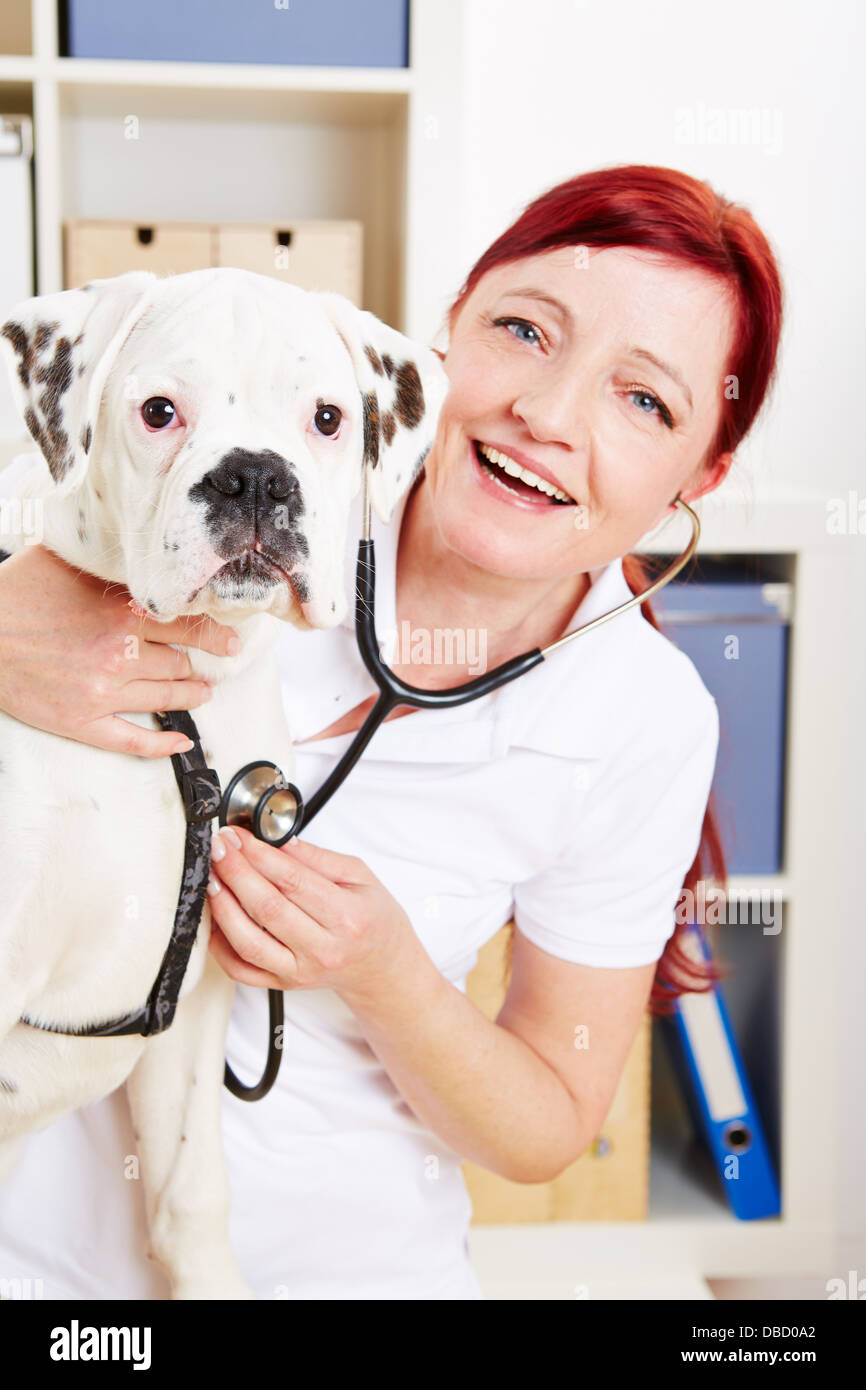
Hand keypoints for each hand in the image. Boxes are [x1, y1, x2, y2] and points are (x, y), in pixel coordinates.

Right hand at [0, 544, 238, 756]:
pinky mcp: (81, 722)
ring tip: (202, 692)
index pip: (189, 625)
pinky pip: (132, 741)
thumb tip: (135, 543)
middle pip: (181, 663)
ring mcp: (102, 692)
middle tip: (216, 664)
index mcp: (122, 613)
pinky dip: (162, 744)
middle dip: (202, 664)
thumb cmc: (15, 594)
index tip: (231, 637)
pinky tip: (180, 741)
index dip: (215, 634)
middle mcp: (120, 654)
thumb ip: (107, 558)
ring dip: (191, 695)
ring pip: (166, 698)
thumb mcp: (65, 560)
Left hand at [206, 827, 422, 1001]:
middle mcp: (322, 949)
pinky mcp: (283, 984)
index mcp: (346, 917)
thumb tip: (278, 840)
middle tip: (220, 847)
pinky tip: (215, 918)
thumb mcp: (360, 877)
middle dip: (235, 871)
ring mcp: (299, 971)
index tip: (239, 836)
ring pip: (247, 941)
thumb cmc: (373, 920)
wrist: (382, 967)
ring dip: (222, 906)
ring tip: (212, 877)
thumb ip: (318, 858)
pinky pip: (240, 969)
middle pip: (266, 907)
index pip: (293, 881)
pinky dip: (220, 945)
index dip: (259, 855)